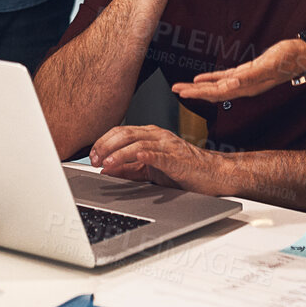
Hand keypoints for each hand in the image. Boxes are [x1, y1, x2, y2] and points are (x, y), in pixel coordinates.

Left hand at [89, 123, 227, 192]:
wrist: (213, 174)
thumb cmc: (185, 170)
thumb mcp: (151, 170)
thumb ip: (129, 169)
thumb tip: (107, 169)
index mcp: (150, 135)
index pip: (121, 132)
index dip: (103, 142)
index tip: (92, 156)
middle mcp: (158, 136)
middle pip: (126, 133)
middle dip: (106, 146)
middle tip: (94, 159)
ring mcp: (168, 145)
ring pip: (138, 142)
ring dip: (119, 153)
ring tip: (106, 163)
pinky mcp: (177, 158)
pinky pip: (159, 154)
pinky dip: (146, 155)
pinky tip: (136, 158)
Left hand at [172, 38, 305, 102]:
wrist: (301, 55)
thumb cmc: (286, 59)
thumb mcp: (268, 65)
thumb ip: (252, 75)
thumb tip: (233, 82)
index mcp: (246, 87)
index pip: (216, 93)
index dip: (198, 93)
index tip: (181, 92)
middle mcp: (243, 87)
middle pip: (212, 92)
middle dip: (192, 92)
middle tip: (173, 89)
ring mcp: (244, 81)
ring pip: (216, 86)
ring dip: (198, 87)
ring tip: (182, 87)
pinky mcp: (246, 72)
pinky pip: (224, 77)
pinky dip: (211, 78)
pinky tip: (202, 78)